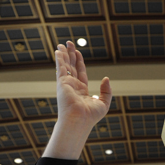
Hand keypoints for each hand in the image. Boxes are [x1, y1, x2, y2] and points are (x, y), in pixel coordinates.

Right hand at [44, 41, 111, 159]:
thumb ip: (106, 91)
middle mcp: (72, 86)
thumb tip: (106, 78)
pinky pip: (61, 69)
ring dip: (64, 54)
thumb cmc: (90, 116)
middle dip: (70, 54)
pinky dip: (60, 59)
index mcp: (81, 90)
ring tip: (63, 44)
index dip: (79, 61)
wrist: (79, 121)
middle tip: (68, 43)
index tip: (78, 52)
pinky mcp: (62, 83)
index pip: (80, 72)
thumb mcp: (104, 103)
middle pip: (71, 66)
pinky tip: (58, 51)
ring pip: (65, 66)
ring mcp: (66, 84)